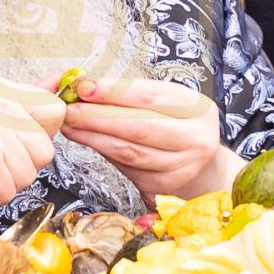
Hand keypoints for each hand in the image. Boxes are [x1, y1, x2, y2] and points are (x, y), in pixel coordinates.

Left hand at [58, 75, 244, 201]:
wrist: (203, 168)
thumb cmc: (179, 127)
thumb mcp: (168, 104)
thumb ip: (133, 97)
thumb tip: (87, 88)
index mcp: (198, 109)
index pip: (150, 96)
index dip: (113, 92)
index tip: (84, 86)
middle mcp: (195, 139)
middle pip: (139, 127)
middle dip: (98, 117)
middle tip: (70, 109)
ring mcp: (181, 167)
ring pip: (129, 151)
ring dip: (94, 137)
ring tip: (71, 125)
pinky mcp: (164, 187)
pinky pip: (127, 168)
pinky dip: (104, 153)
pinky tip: (88, 142)